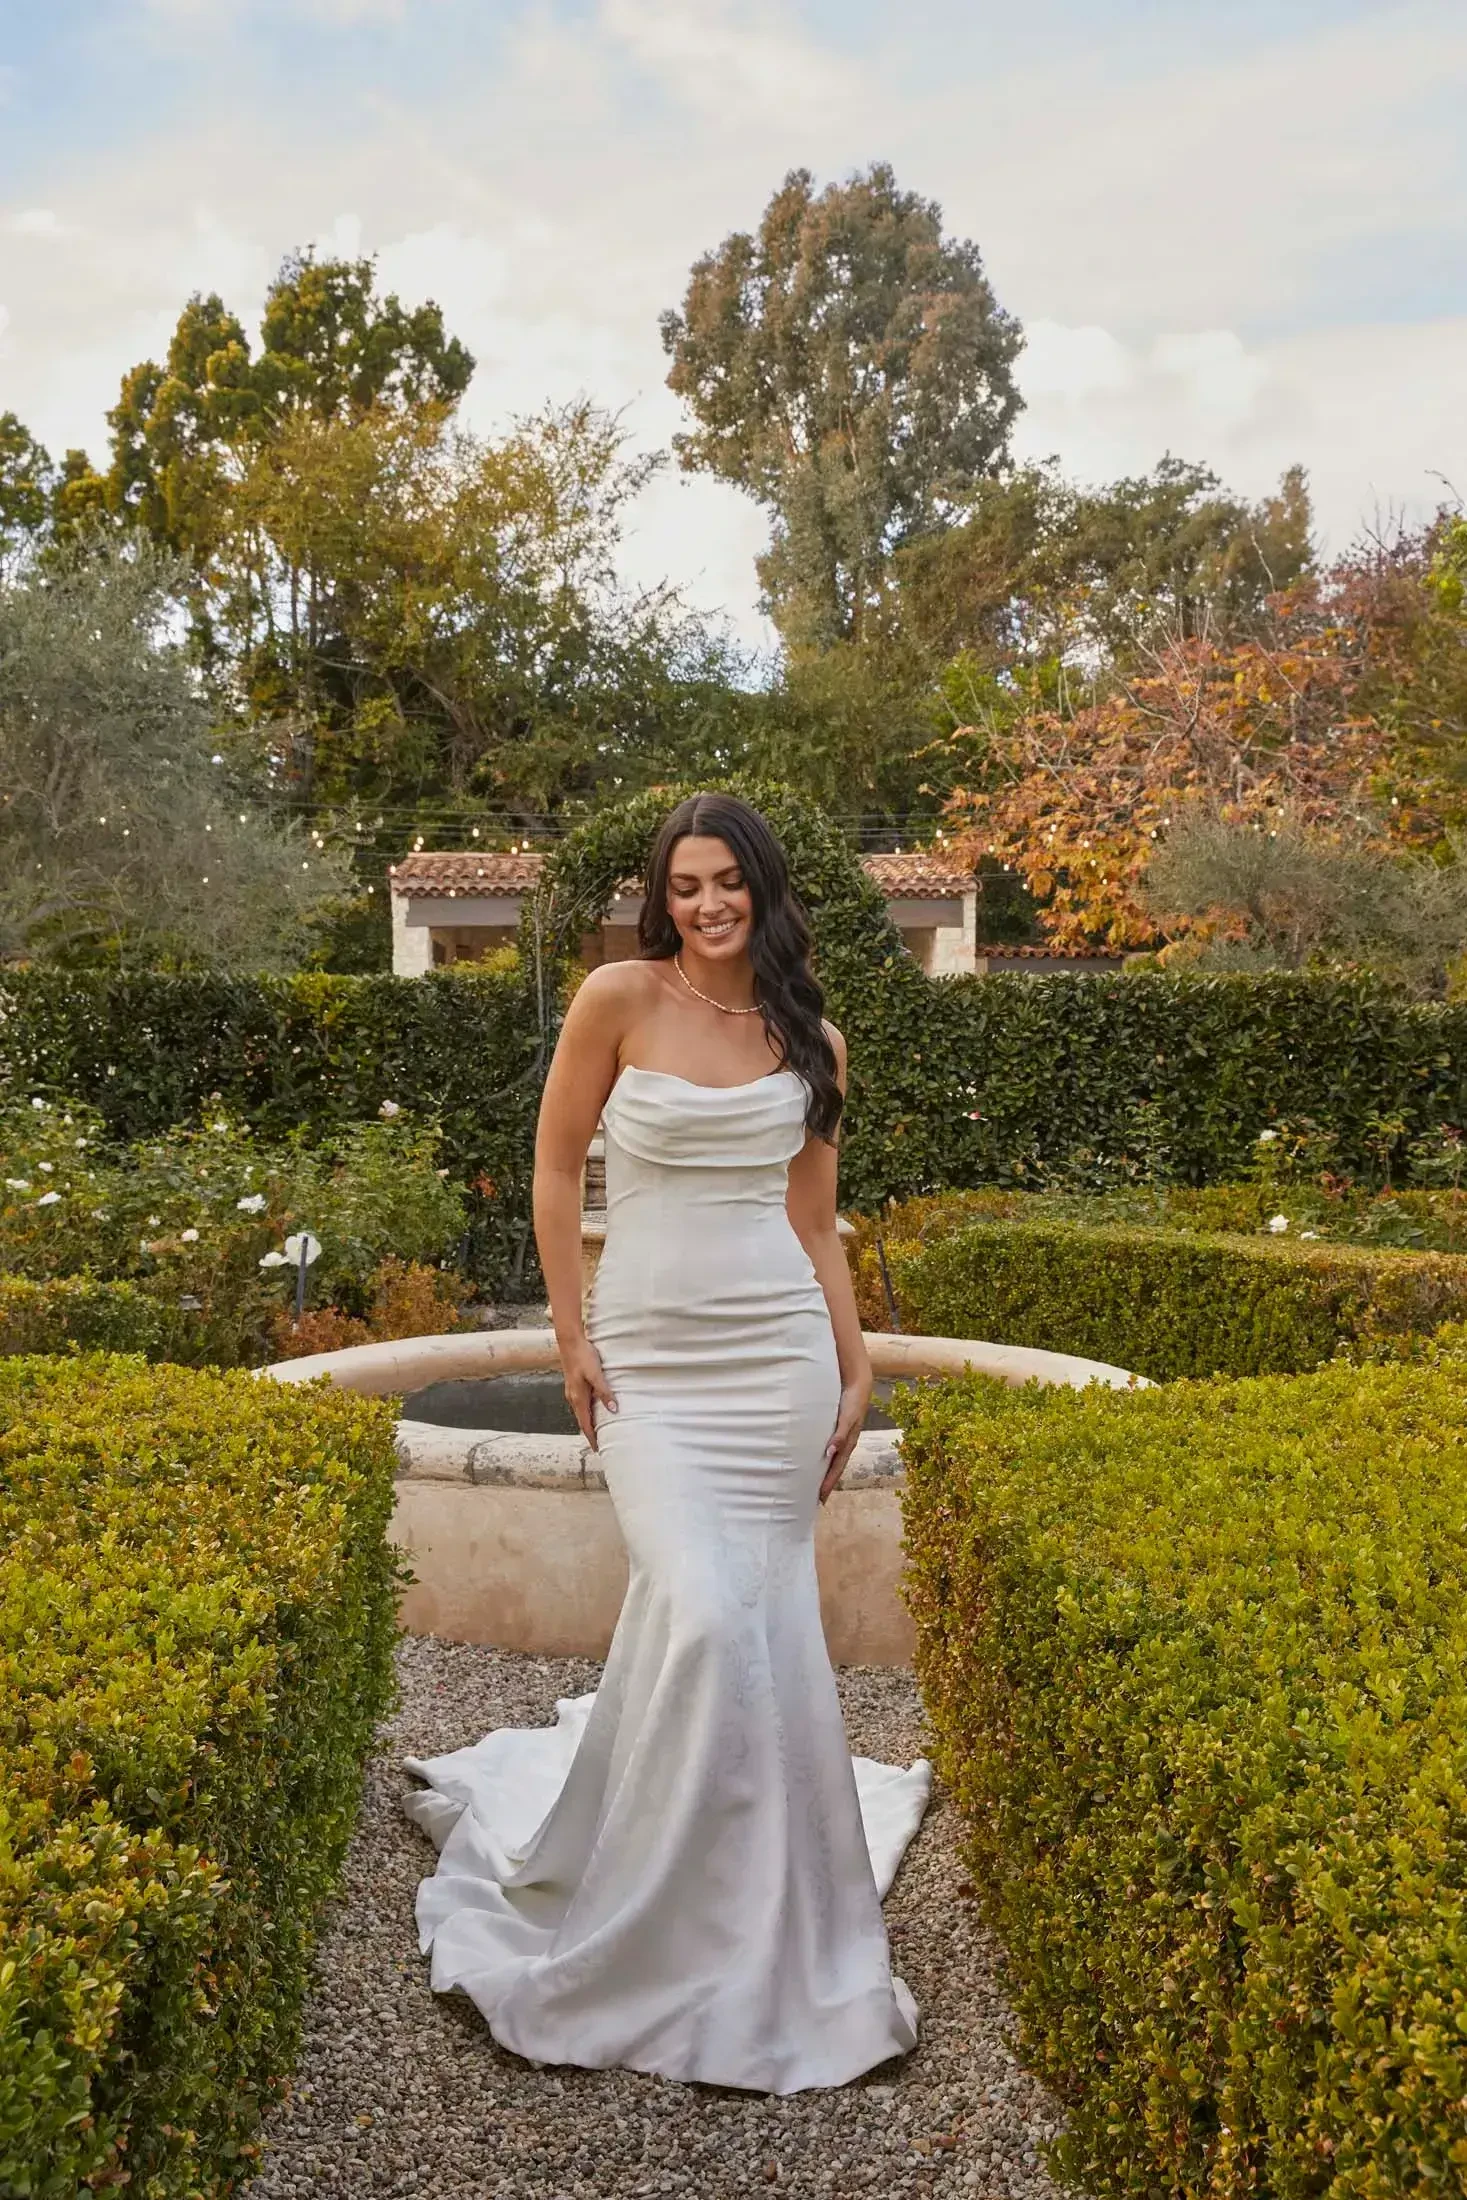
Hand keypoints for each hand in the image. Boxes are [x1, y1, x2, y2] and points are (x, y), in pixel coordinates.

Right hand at [559, 1334, 616, 1449]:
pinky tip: (594, 1409)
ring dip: (588, 1422)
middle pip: (582, 1421)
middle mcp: (573, 1397)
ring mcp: (572, 1391)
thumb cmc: (583, 1356)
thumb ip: (604, 1392)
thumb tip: (614, 1410)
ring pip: (581, 1412)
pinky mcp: (574, 1384)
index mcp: (578, 1398)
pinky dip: (587, 1412)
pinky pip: (580, 1404)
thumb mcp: (596, 1374)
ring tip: (598, 1430)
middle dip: (590, 1433)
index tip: (598, 1449)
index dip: (591, 1437)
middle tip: (600, 1445)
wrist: (570, 1341)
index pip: (585, 1424)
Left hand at [820, 1375, 870, 1503]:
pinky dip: (825, 1457)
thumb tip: (830, 1453)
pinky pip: (831, 1448)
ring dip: (826, 1471)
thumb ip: (839, 1435)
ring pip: (833, 1459)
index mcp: (849, 1443)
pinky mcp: (838, 1429)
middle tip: (817, 1498)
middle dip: (828, 1482)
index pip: (837, 1468)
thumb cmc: (853, 1401)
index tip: (820, 1498)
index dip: (829, 1483)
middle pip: (836, 1467)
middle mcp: (846, 1443)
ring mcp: (843, 1436)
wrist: (858, 1384)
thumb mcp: (847, 1418)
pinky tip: (818, 1459)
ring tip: (816, 1482)